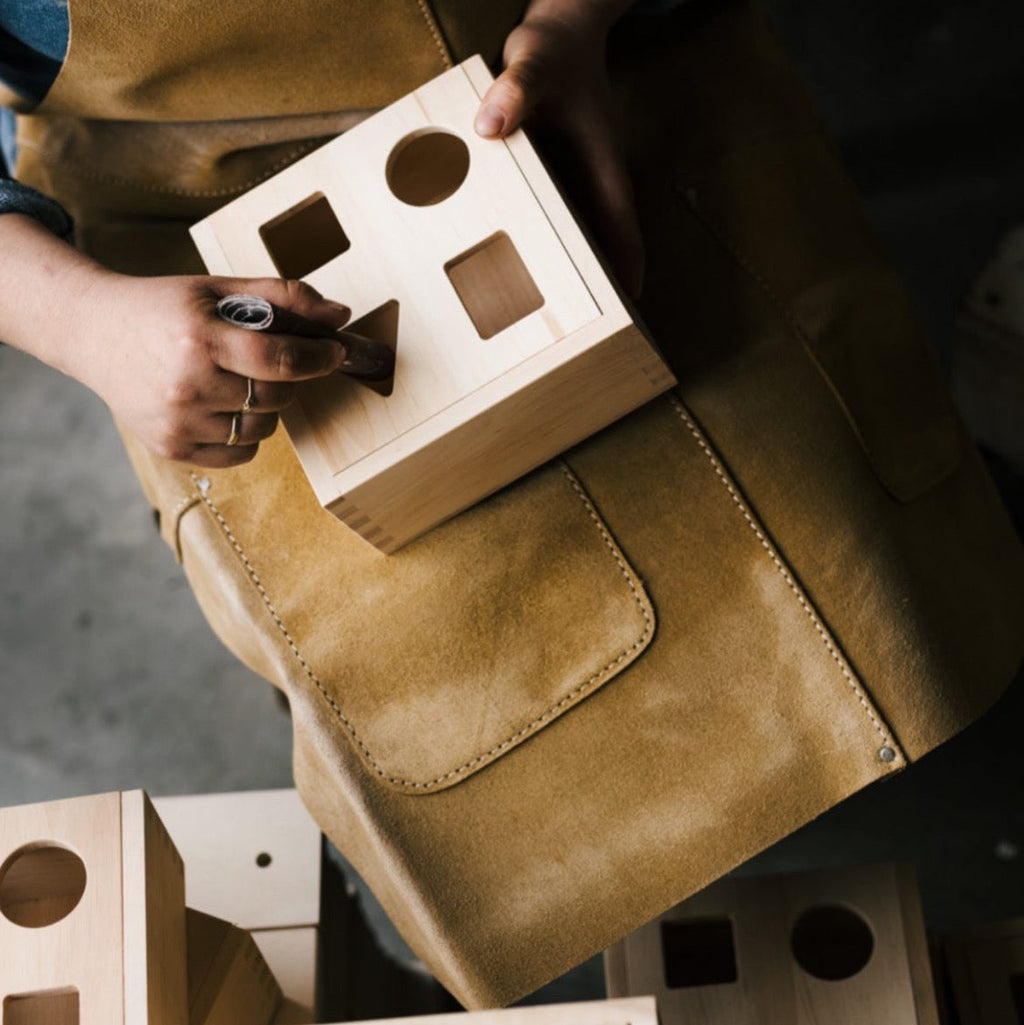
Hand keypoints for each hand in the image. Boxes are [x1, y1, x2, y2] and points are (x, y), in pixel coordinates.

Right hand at [0, 215, 354, 467]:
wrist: (93, 331)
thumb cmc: (164, 307)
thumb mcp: (218, 289)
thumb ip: (282, 297)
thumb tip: (340, 314)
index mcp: (199, 337)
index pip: (279, 358)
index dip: (318, 357)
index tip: (334, 352)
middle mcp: (187, 383)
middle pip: (276, 396)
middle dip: (290, 379)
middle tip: (276, 362)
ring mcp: (178, 420)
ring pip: (263, 429)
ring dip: (268, 408)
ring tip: (241, 382)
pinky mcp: (171, 447)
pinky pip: (241, 453)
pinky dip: (247, 435)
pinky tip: (224, 406)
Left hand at [474, 0, 643, 297]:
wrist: (561, 29)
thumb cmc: (555, 48)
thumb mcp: (533, 62)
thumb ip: (514, 90)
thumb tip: (490, 126)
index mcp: (603, 166)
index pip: (623, 230)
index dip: (626, 272)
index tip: (626, 310)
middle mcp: (597, 180)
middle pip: (606, 245)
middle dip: (598, 287)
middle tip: (581, 332)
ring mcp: (581, 182)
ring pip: (584, 237)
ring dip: (576, 272)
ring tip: (551, 319)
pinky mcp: (561, 177)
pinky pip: (561, 220)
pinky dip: (550, 244)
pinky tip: (523, 266)